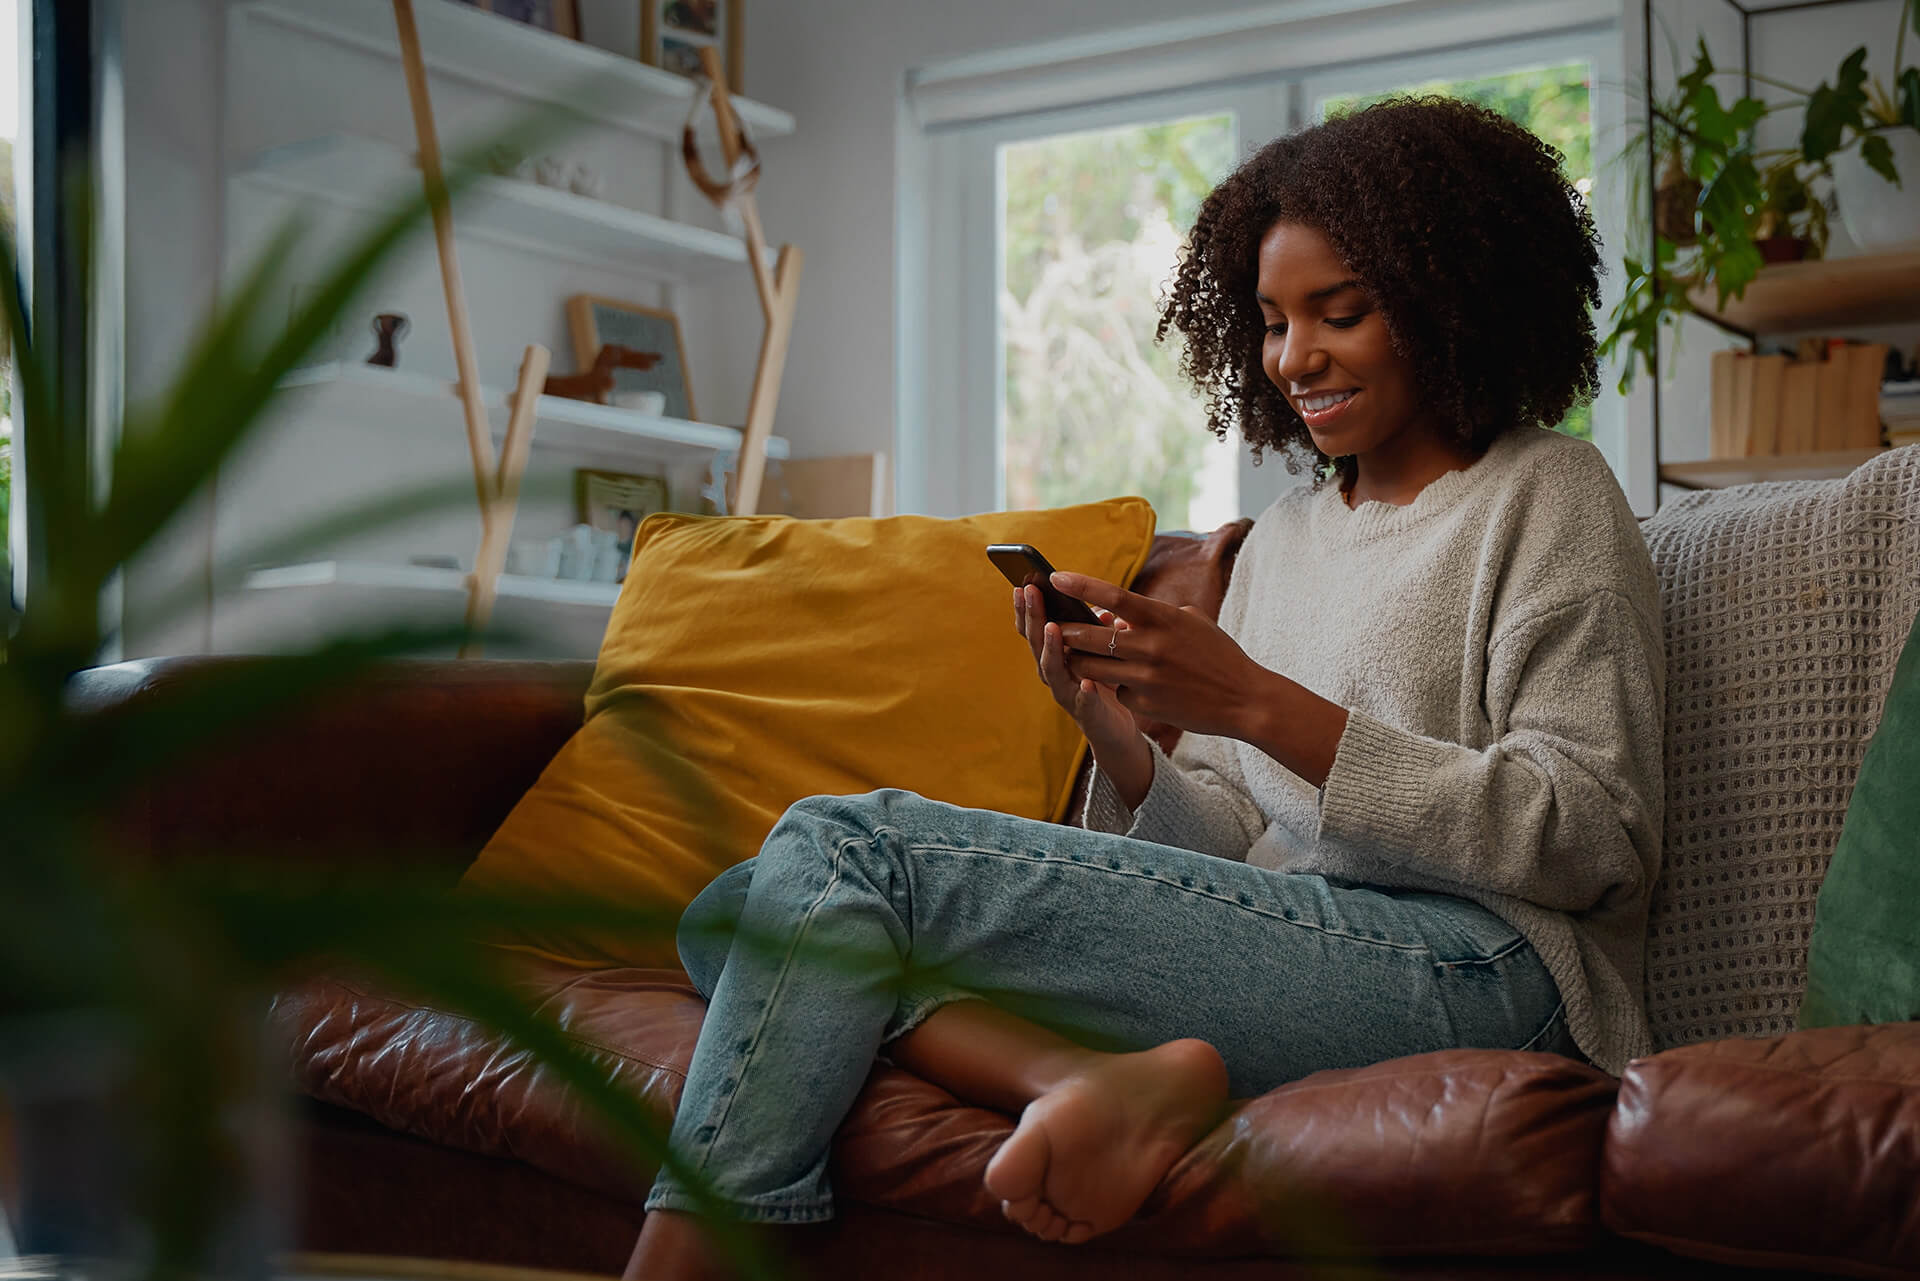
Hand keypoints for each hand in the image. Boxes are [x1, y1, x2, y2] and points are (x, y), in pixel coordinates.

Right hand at [1014, 584, 1140, 750]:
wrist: (1114, 729)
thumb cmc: (1103, 683)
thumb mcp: (1098, 651)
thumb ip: (1095, 632)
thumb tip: (1105, 614)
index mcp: (1054, 655)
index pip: (1034, 629)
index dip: (1026, 608)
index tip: (1023, 584)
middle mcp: (1053, 673)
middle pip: (1037, 643)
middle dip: (1033, 616)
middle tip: (1029, 591)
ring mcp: (1067, 694)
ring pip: (1053, 670)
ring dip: (1051, 648)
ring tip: (1052, 627)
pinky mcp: (1087, 714)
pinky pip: (1084, 703)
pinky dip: (1084, 693)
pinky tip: (1088, 683)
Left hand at [1046, 571, 1266, 742]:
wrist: (1244, 700)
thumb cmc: (1218, 655)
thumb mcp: (1192, 622)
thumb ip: (1156, 614)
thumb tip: (1119, 615)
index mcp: (1163, 618)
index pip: (1113, 596)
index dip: (1081, 585)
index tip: (1056, 577)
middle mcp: (1151, 646)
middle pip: (1090, 635)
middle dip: (1066, 630)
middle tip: (1053, 626)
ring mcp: (1146, 678)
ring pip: (1091, 668)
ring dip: (1078, 661)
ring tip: (1073, 656)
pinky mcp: (1145, 704)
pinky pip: (1116, 692)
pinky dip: (1117, 688)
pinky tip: (1128, 686)